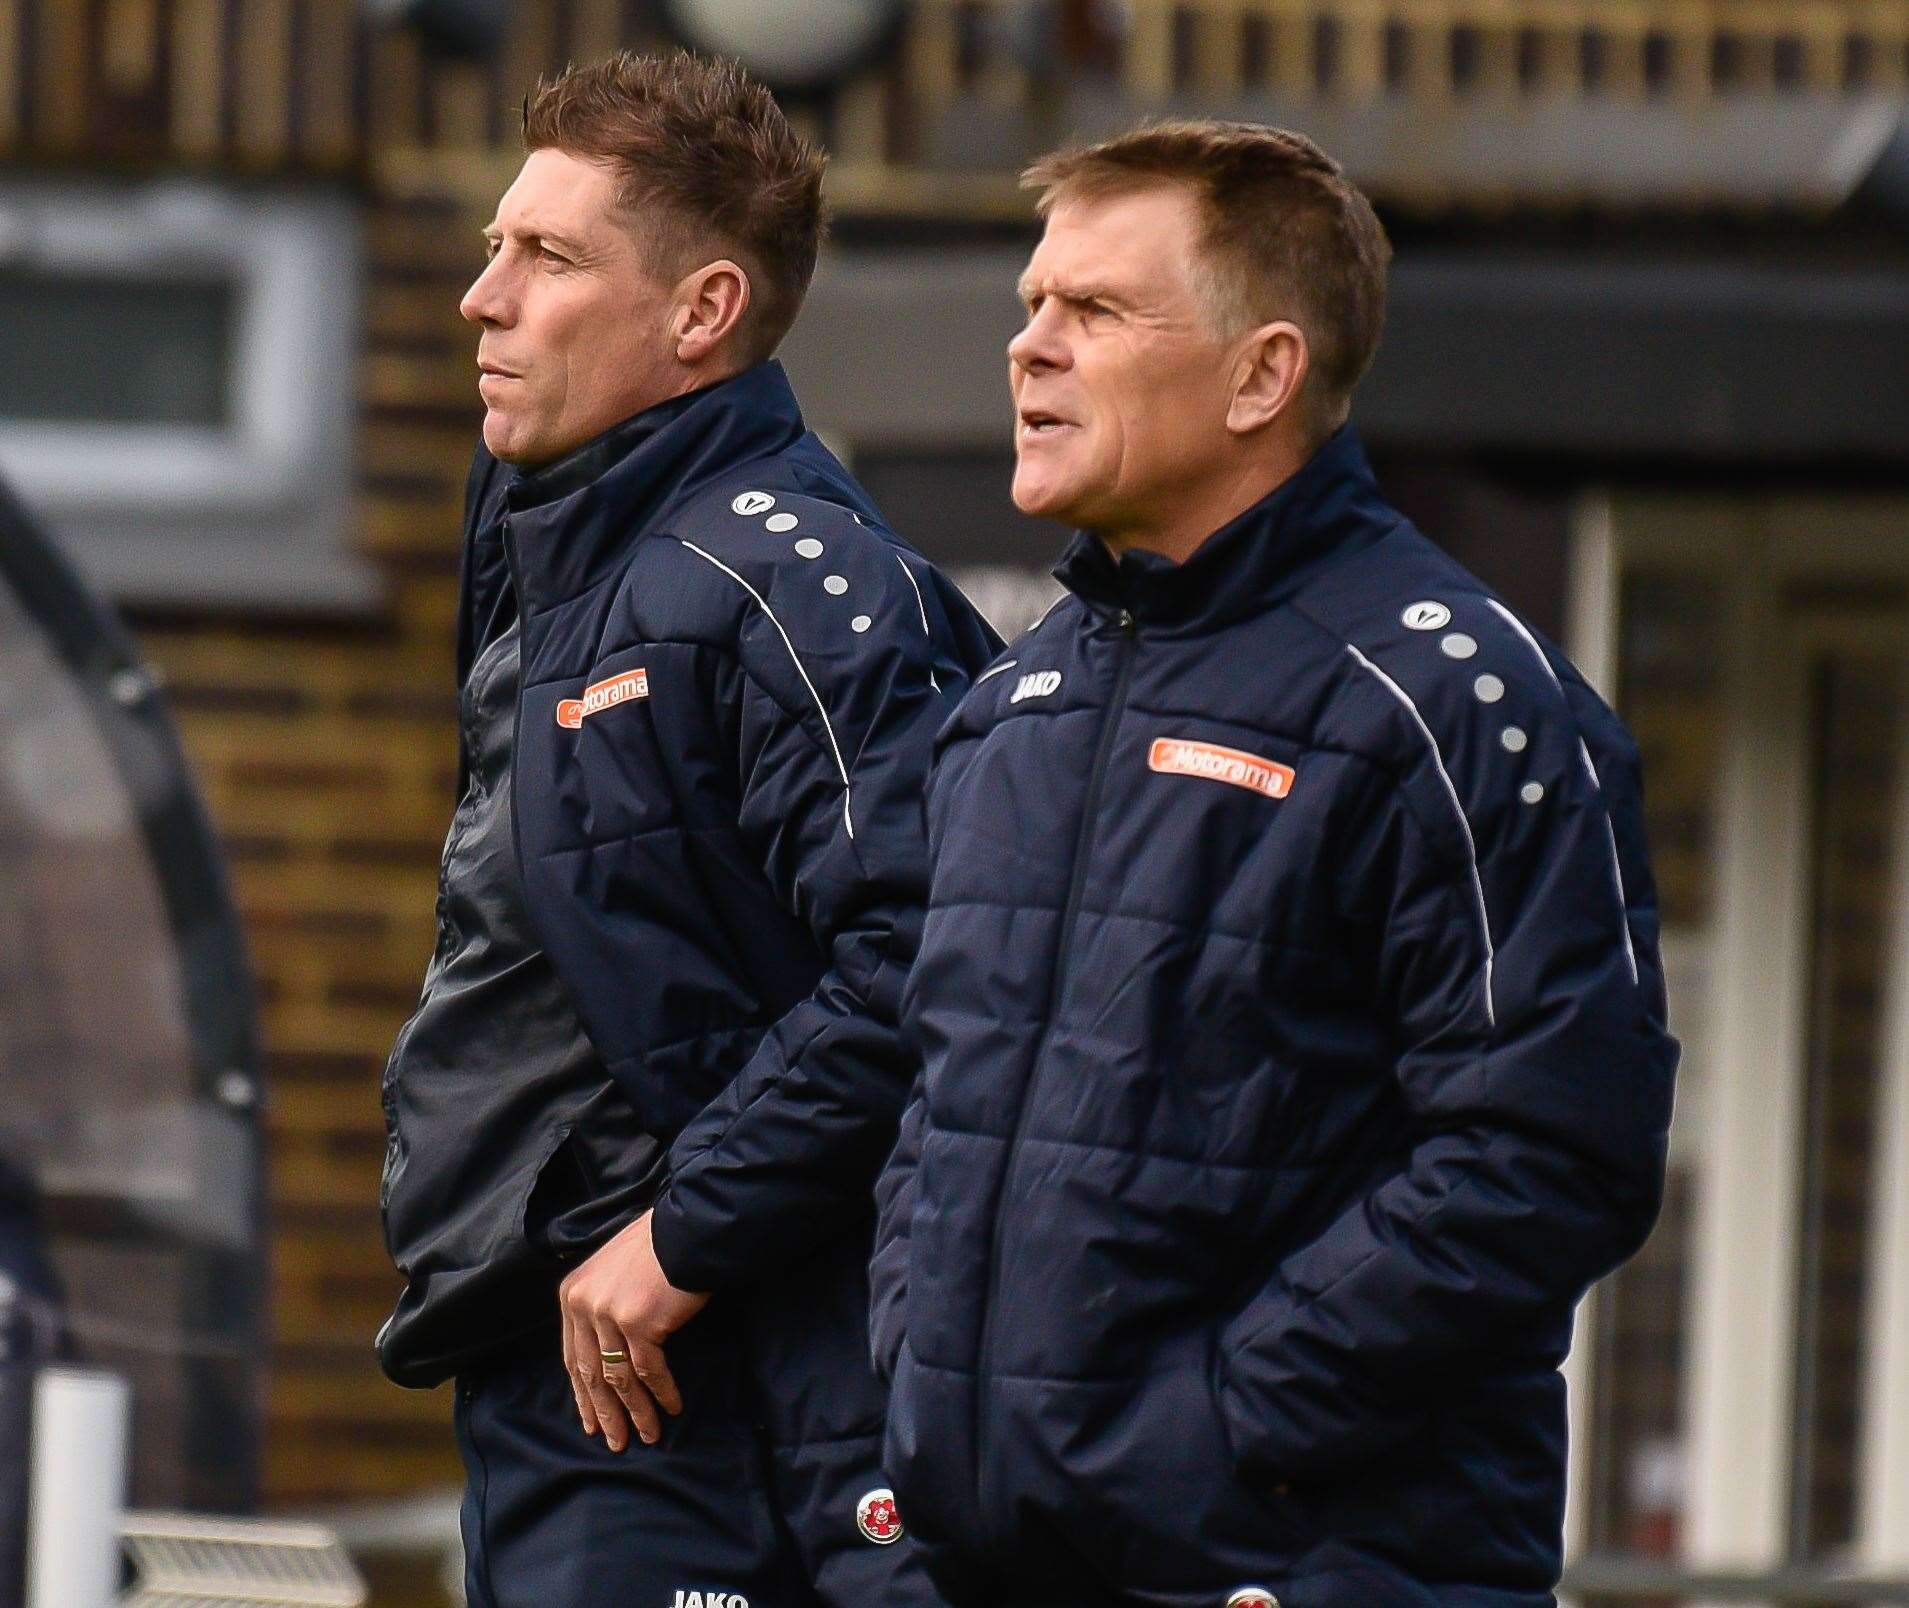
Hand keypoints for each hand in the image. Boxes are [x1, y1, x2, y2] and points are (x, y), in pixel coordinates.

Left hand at [558, 1211, 709, 1450]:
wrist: (687, 1229)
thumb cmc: (657, 1247)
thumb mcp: (612, 1272)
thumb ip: (601, 1304)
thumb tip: (606, 1349)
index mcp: (572, 1294)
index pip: (573, 1356)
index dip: (583, 1394)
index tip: (592, 1422)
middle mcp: (583, 1305)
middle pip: (591, 1372)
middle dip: (604, 1412)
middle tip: (615, 1441)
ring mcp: (608, 1314)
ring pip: (619, 1378)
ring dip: (635, 1411)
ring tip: (647, 1435)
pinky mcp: (638, 1323)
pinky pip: (649, 1370)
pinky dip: (660, 1393)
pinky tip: (671, 1408)